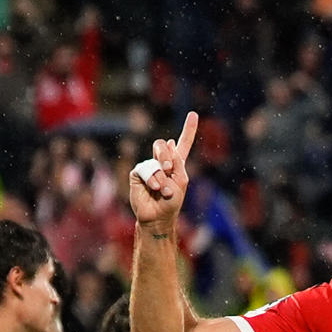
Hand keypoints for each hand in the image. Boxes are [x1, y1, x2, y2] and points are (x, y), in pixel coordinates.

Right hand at [129, 111, 197, 229]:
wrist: (158, 217)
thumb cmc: (171, 203)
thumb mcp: (181, 181)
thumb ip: (177, 161)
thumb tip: (169, 142)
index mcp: (176, 163)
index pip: (183, 143)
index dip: (189, 129)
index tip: (193, 114)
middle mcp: (161, 162)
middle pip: (163, 145)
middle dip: (166, 157)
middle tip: (169, 170)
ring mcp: (149, 166)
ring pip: (155, 159)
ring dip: (162, 176)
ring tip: (162, 190)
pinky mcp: (137, 173)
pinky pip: (145, 168)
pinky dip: (152, 179)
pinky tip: (154, 188)